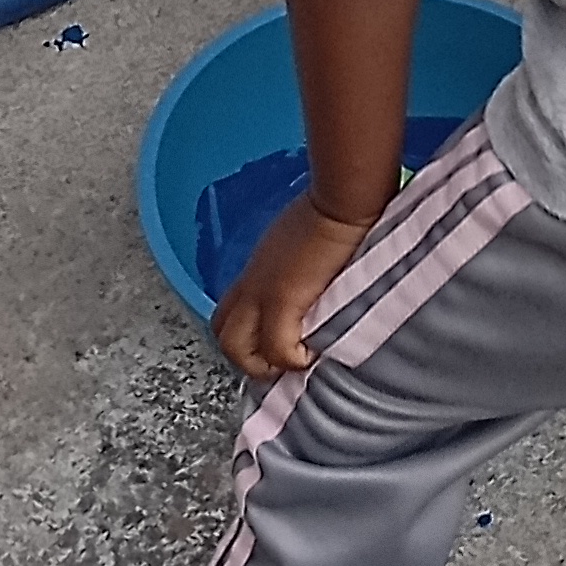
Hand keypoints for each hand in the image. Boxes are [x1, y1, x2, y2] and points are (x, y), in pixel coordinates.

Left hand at [212, 187, 374, 383]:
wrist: (343, 201)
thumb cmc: (334, 211)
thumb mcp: (301, 243)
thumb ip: (295, 268)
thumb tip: (310, 285)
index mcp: (257, 270)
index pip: (228, 313)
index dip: (246, 339)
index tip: (271, 349)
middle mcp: (252, 283)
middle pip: (222, 334)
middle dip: (247, 360)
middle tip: (279, 364)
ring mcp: (262, 292)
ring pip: (235, 347)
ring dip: (264, 364)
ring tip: (293, 363)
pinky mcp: (282, 299)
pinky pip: (276, 348)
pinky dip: (292, 359)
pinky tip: (313, 353)